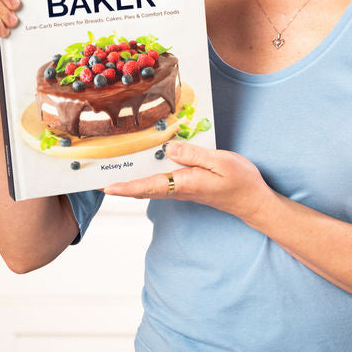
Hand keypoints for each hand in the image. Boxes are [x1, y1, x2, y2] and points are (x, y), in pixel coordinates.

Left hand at [104, 142, 275, 222]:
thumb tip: (169, 149)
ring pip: (151, 186)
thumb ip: (194, 154)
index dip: (127, 187)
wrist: (253, 201)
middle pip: (144, 189)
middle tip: (98, 179)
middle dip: (122, 186)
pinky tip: (144, 167)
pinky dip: (147, 178)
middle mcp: (181, 189)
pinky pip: (162, 183)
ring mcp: (184, 190)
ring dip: (132, 182)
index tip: (106, 187)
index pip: (150, 186)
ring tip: (114, 171)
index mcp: (186, 182)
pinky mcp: (189, 187)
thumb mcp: (221, 162)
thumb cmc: (241, 181)